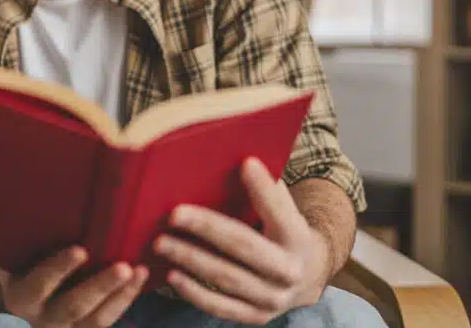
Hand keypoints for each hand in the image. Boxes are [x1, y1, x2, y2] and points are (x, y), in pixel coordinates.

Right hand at [0, 246, 148, 327]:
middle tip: (123, 267)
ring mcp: (65, 327)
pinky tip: (140, 277)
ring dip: (120, 295)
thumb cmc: (23, 256)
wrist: (25, 288)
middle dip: (100, 287)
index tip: (80, 250)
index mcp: (20, 295)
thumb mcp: (18, 250)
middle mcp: (41, 317)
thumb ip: (31, 235)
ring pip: (96, 320)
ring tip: (139, 271)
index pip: (38, 286)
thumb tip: (46, 194)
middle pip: (73, 307)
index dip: (59, 269)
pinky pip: (108, 320)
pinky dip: (126, 298)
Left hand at [154, 157, 330, 324]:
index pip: (280, 211)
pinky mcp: (257, 316)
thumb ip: (266, 190)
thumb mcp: (284, 208)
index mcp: (298, 237)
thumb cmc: (284, 229)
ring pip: (227, 278)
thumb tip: (236, 157)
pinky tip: (172, 275)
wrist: (309, 274)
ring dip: (191, 259)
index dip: (264, 188)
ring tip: (161, 243)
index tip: (245, 164)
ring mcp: (274, 298)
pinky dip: (194, 291)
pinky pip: (221, 306)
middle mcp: (289, 271)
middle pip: (244, 247)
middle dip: (207, 229)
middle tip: (174, 214)